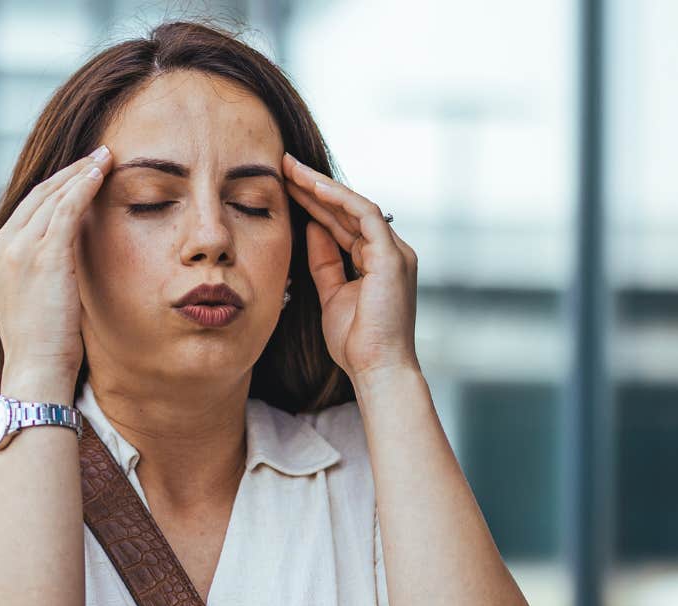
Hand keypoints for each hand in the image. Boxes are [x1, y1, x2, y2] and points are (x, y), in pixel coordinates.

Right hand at [0, 146, 113, 398]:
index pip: (25, 210)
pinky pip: (66, 208)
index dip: (53, 189)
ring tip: (104, 158)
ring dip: (80, 172)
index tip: (77, 176)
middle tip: (95, 156)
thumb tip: (65, 257)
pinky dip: (84, 185)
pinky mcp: (43, 255)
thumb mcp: (32, 299)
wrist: (36, 370)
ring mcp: (17, 249)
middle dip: (68, 173)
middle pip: (36, 196)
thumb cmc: (42, 345)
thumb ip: (40, 270)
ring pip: (52, 196)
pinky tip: (101, 172)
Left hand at [283, 153, 419, 379]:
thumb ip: (324, 260)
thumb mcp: (332, 294)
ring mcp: (394, 252)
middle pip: (347, 209)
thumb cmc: (356, 342)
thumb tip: (311, 226)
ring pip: (355, 205)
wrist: (377, 370)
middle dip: (314, 186)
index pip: (343, 222)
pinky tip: (314, 187)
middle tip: (283, 165)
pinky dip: (339, 199)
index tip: (284, 186)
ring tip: (291, 169)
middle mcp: (390, 251)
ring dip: (321, 186)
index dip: (313, 202)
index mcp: (377, 261)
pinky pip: (365, 215)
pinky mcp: (392, 257)